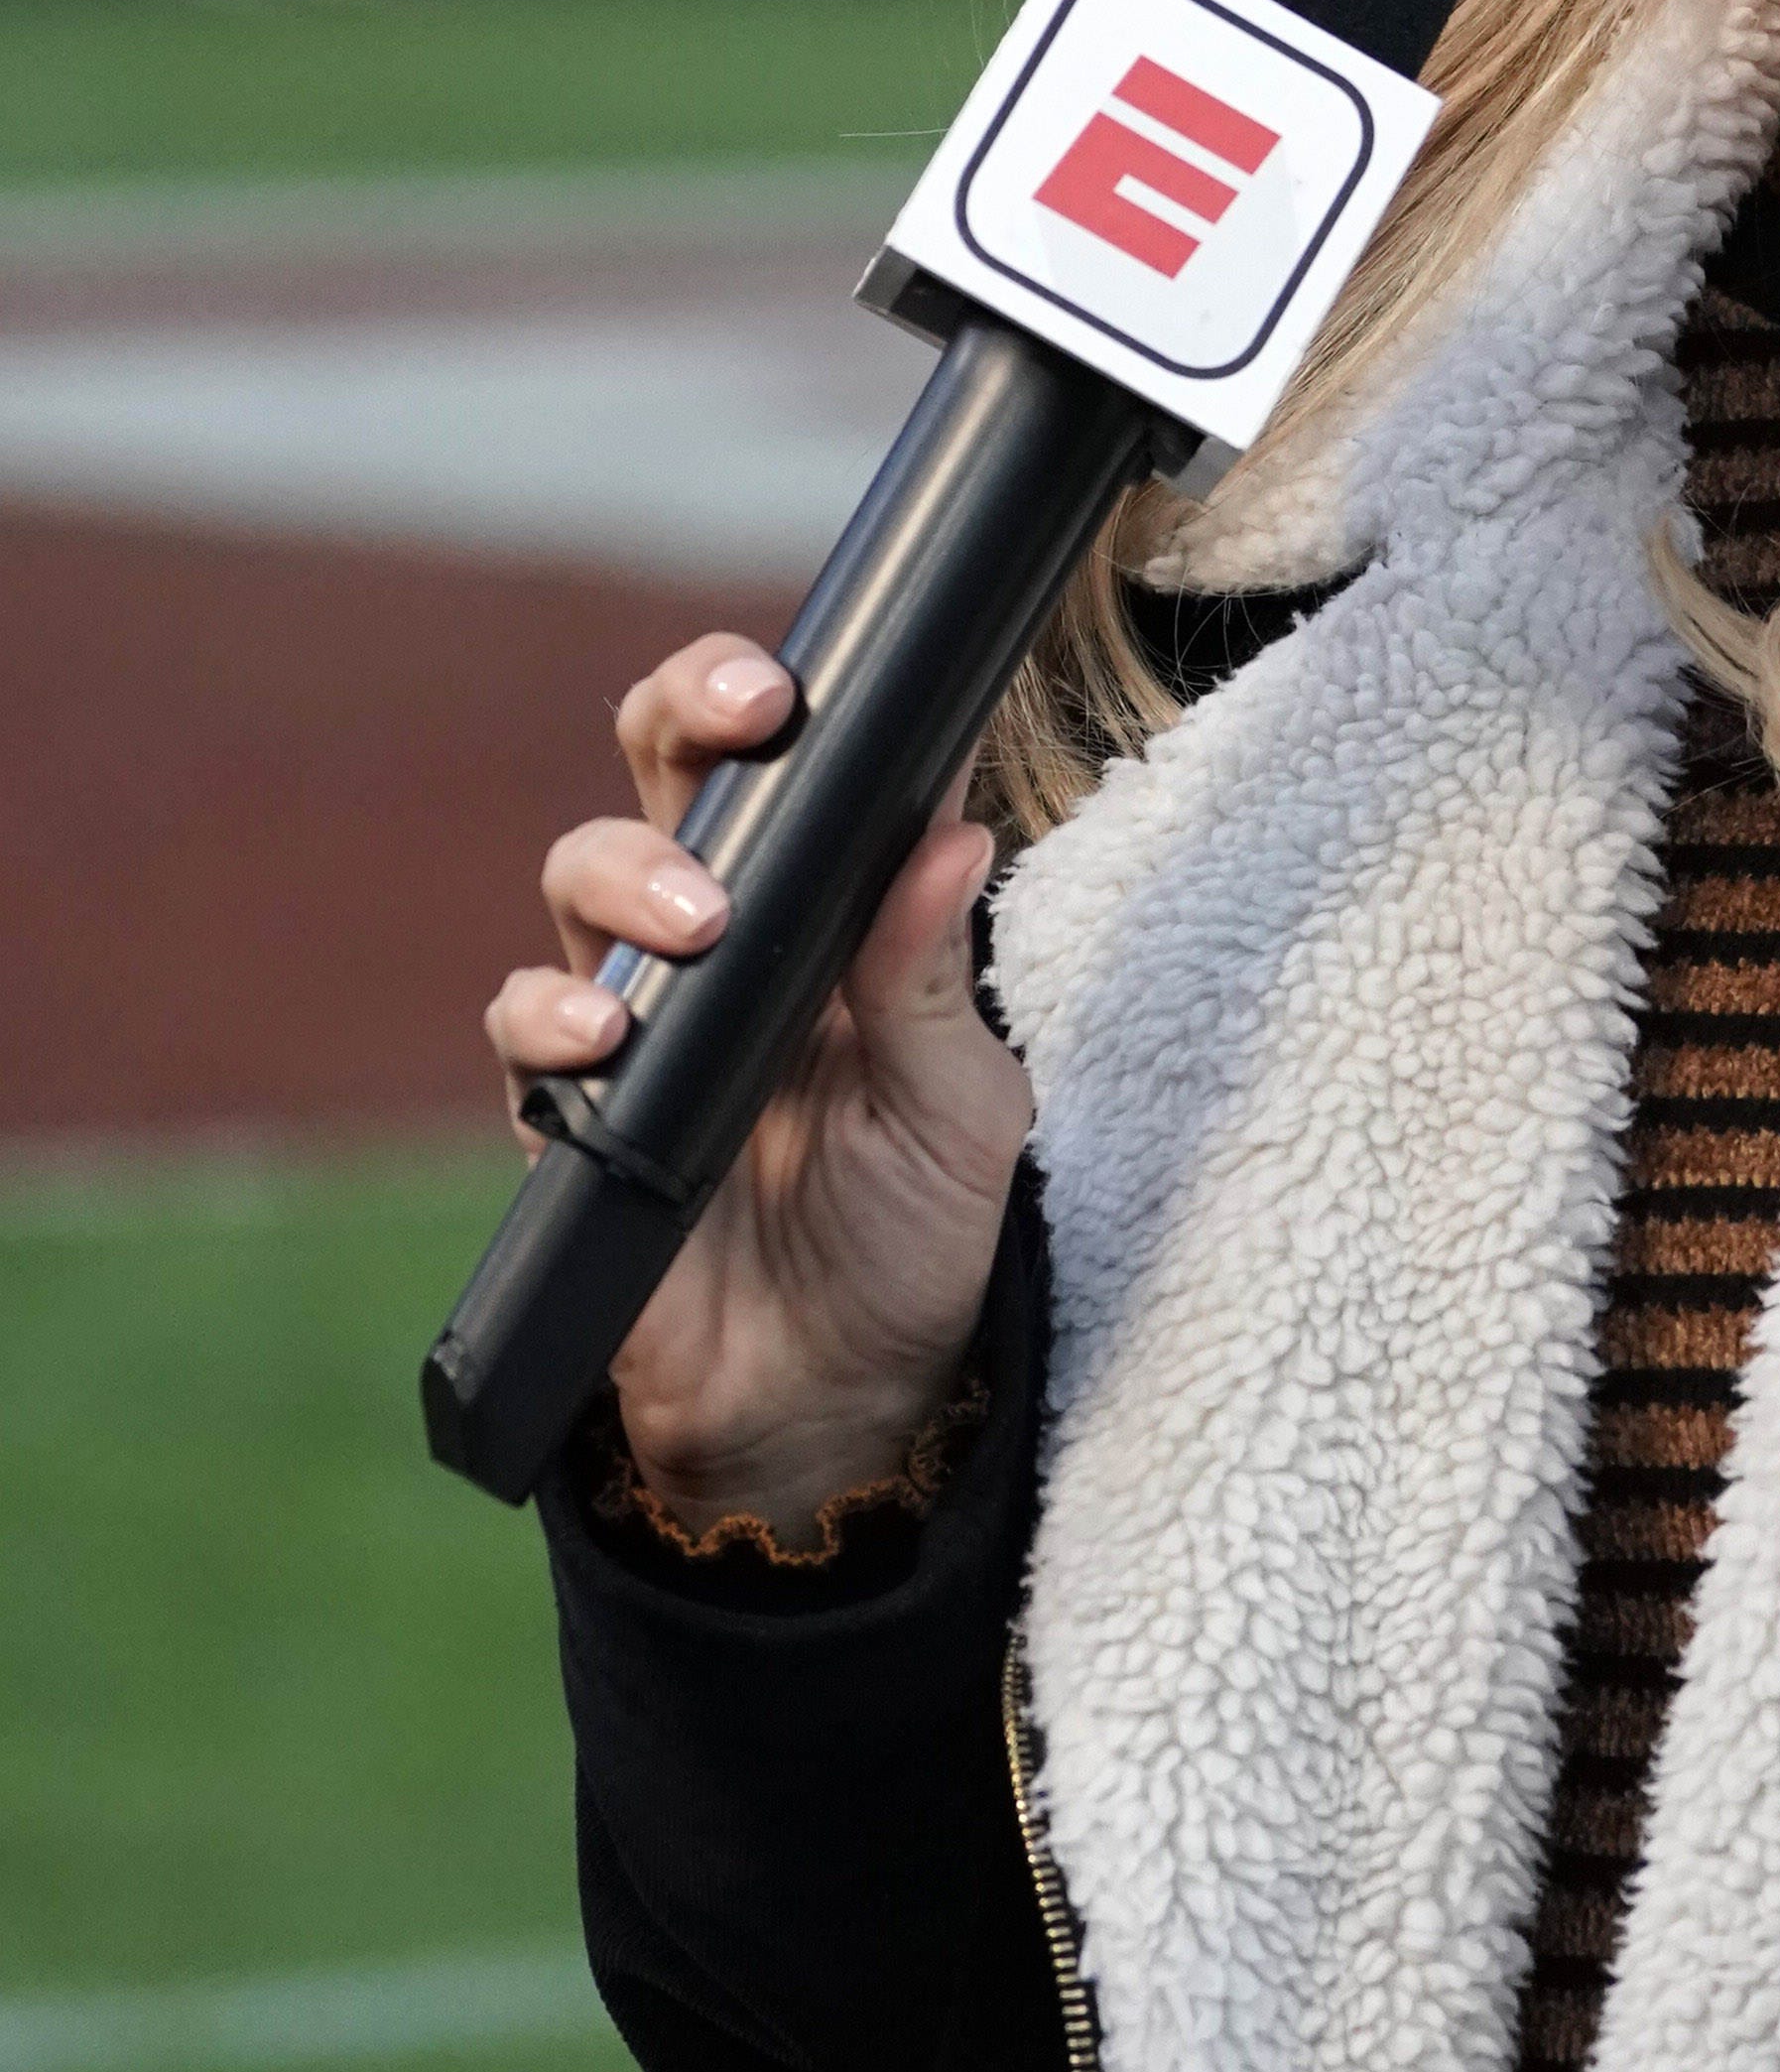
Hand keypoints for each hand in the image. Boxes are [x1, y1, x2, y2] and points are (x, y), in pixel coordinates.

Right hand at [483, 633, 1031, 1538]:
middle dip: (687, 712)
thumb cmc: (912, 1239)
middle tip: (747, 714)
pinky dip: (554, 1012)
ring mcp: (641, 1015)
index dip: (791, 698)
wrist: (838, 1403)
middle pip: (667, 774)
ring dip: (631, 871)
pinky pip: (527, 1028)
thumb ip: (931, 978)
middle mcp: (724, 942)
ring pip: (583, 874)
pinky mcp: (573, 1111)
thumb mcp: (960, 1112)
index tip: (816, 669)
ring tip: (696, 920)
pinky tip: (604, 1033)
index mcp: (829, 917)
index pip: (798, 770)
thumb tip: (955, 832)